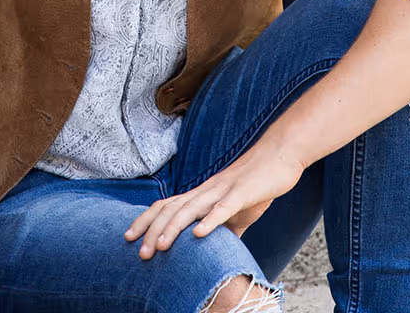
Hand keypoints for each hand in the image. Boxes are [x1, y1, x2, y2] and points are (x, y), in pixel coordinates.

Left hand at [124, 143, 305, 259]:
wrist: (280, 155)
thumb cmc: (258, 183)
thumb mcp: (237, 211)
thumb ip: (224, 227)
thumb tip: (218, 251)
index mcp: (202, 194)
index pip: (166, 207)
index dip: (146, 222)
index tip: (128, 239)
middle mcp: (206, 190)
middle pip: (172, 209)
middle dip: (153, 231)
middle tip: (140, 253)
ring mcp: (223, 190)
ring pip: (192, 209)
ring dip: (174, 228)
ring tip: (160, 247)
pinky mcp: (242, 192)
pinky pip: (223, 208)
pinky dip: (210, 221)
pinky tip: (198, 235)